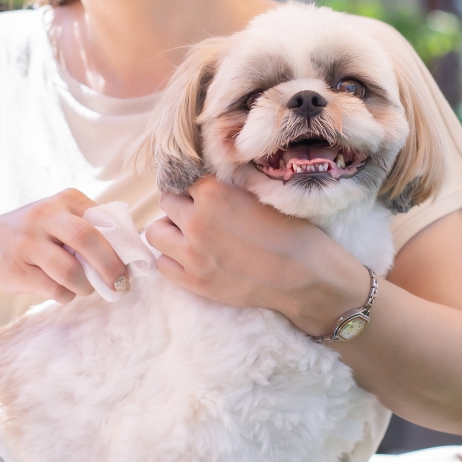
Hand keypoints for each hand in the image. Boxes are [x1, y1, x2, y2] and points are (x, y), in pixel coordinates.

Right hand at [0, 188, 128, 302]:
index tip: (131, 267)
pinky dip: (66, 295)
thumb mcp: (62, 218)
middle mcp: (45, 215)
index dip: (121, 248)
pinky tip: (63, 291)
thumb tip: (132, 253)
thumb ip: (93, 228)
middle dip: (110, 267)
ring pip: (70, 270)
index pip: (103, 222)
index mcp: (65, 199)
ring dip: (85, 287)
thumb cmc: (38, 234)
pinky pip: (53, 289)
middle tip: (120, 285)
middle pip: (87, 239)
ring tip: (85, 288)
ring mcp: (27, 241)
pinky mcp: (16, 269)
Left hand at [144, 179, 369, 336]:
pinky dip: (172, 258)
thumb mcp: (259, 195)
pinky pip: (163, 263)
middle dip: (181, 206)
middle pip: (167, 203)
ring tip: (190, 235)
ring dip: (170, 230)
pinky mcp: (194, 282)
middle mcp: (197, 221)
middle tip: (199, 214)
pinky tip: (192, 257)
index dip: (196, 187)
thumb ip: (226, 188)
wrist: (305, 277)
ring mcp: (192, 255)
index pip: (184, 180)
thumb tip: (204, 181)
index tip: (204, 194)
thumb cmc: (291, 233)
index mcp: (214, 193)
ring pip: (156, 232)